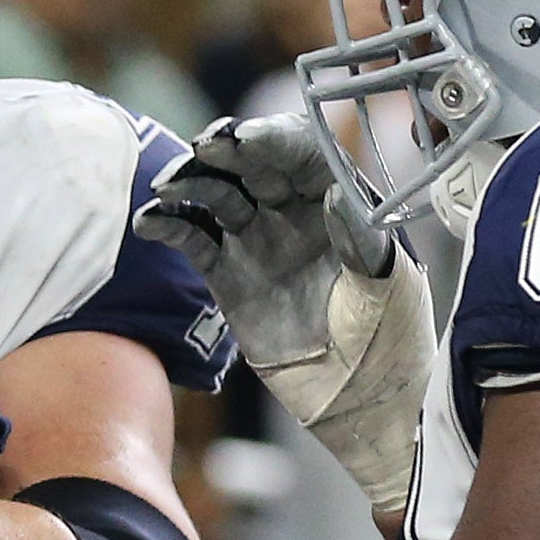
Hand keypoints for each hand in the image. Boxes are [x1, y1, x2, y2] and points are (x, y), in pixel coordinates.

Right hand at [138, 114, 433, 515]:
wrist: (359, 399)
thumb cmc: (390, 337)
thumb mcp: (387, 285)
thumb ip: (361, 238)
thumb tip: (335, 190)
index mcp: (339, 201)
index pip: (301, 153)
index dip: (271, 139)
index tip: (245, 139)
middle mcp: (294, 212)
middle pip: (251, 165)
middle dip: (224, 151)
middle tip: (201, 149)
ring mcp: (258, 241)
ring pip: (216, 195)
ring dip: (189, 183)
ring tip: (166, 187)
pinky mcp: (228, 276)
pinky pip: (193, 239)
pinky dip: (169, 225)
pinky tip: (149, 222)